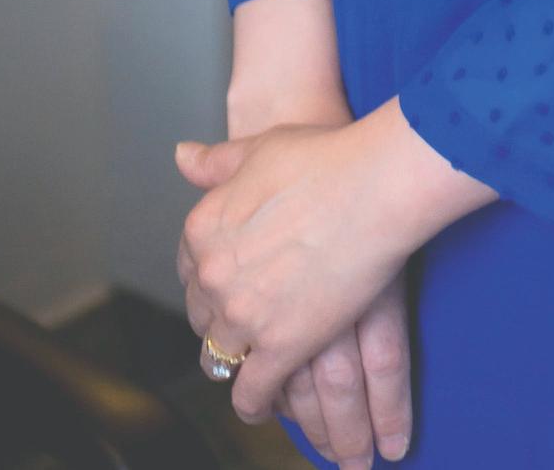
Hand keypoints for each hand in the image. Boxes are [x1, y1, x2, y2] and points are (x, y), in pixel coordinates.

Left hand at [174, 101, 492, 432]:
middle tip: (245, 325)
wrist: (372, 184)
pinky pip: (253, 391)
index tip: (227, 287)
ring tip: (249, 370)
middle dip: (220, 322)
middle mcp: (212, 275)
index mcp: (203, 228)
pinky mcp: (280, 347)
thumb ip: (218, 162)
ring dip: (234, 363)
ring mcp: (243, 315)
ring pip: (221, 357)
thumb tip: (181, 156)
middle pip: (203, 316)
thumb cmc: (325, 158)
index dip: (208, 281)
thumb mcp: (260, 149)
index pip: (188, 270)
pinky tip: (263, 404)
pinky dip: (255, 402)